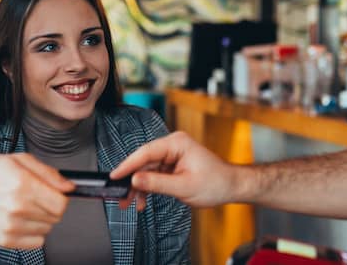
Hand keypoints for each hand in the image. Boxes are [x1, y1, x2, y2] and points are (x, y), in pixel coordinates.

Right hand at [0, 154, 73, 248]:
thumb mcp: (20, 160)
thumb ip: (48, 173)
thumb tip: (69, 186)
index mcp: (23, 186)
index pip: (61, 203)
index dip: (61, 197)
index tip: (54, 194)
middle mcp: (18, 208)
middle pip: (56, 217)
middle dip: (50, 206)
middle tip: (35, 197)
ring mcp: (11, 227)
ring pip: (47, 229)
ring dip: (41, 219)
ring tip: (25, 207)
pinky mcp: (5, 240)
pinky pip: (36, 242)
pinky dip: (34, 233)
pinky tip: (21, 220)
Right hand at [110, 131, 240, 209]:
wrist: (231, 187)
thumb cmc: (216, 183)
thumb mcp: (184, 187)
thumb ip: (158, 183)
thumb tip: (136, 179)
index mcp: (177, 144)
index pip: (145, 152)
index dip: (128, 165)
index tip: (115, 176)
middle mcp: (173, 146)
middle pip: (143, 162)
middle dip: (131, 180)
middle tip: (120, 196)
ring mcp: (172, 156)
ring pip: (147, 171)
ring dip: (138, 187)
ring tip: (129, 203)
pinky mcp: (172, 166)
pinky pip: (154, 175)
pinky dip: (148, 188)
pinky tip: (142, 201)